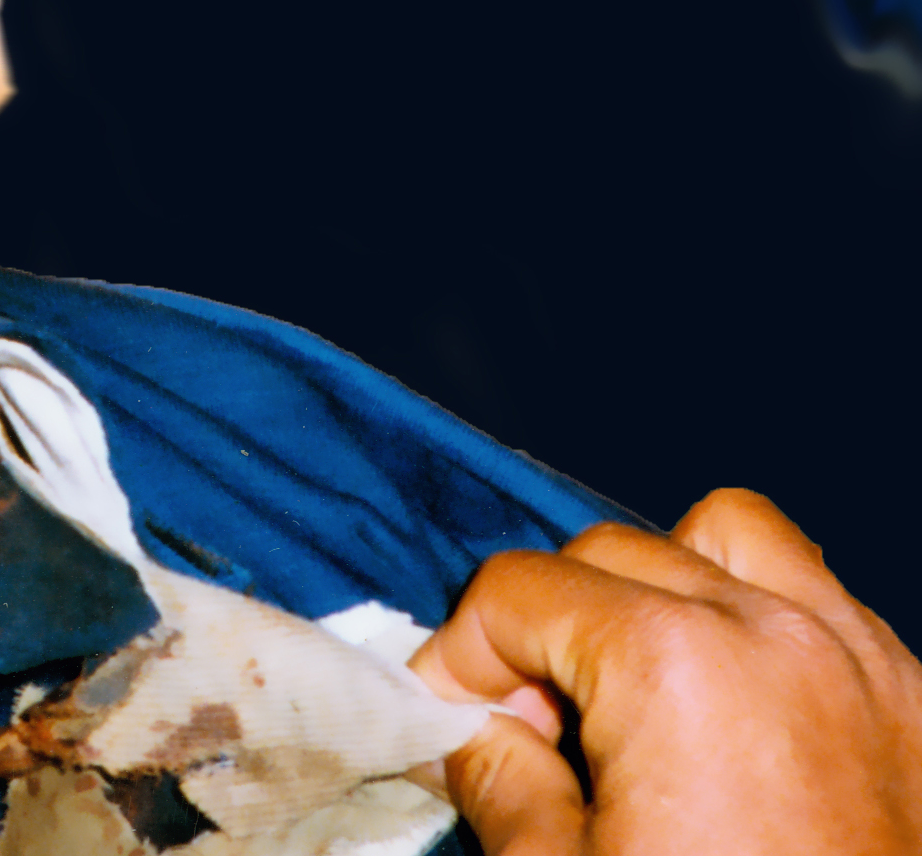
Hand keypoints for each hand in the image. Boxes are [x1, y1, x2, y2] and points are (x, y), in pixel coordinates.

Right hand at [410, 488, 921, 852]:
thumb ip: (505, 786)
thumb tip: (476, 733)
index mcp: (672, 663)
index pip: (517, 591)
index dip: (462, 659)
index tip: (453, 726)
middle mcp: (773, 630)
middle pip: (611, 555)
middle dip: (553, 631)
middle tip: (535, 741)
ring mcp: (862, 663)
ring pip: (732, 541)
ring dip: (669, 590)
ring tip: (643, 697)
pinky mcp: (920, 710)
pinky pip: (827, 606)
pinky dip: (769, 629)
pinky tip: (740, 725)